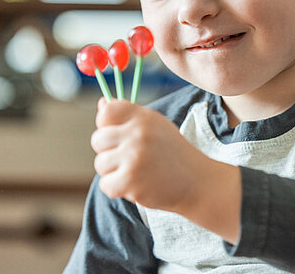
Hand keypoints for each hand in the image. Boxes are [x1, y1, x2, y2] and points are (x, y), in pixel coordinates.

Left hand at [90, 99, 241, 241]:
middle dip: (109, 151)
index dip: (107, 125)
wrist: (196, 182)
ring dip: (114, 171)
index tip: (119, 134)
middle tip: (131, 157)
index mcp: (143, 117)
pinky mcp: (130, 181)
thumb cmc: (173, 153)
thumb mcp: (155, 126)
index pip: (106, 113)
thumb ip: (128, 116)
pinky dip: (117, 189)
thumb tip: (101, 104)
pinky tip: (136, 185)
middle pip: (97, 139)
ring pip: (100, 163)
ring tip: (137, 171)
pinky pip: (105, 185)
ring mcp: (133, 157)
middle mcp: (138, 134)